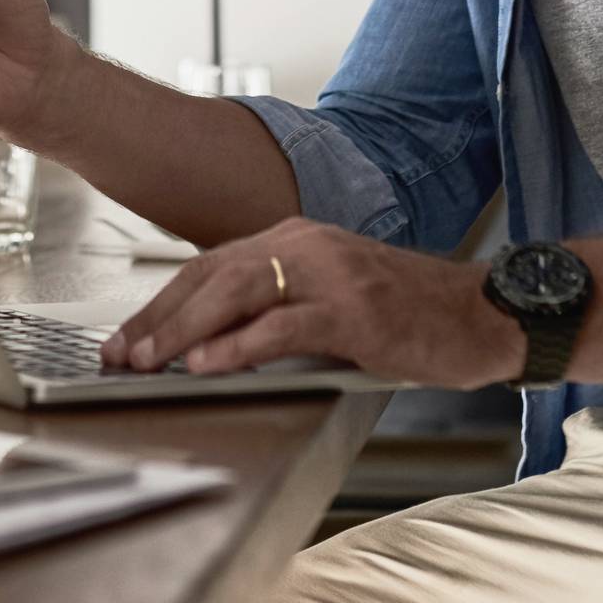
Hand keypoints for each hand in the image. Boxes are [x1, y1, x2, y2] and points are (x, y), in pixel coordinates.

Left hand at [101, 217, 525, 387]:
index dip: (161, 304)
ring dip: (183, 330)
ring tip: (148, 360)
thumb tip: (209, 342)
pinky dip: (238, 346)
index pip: (209, 267)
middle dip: (157, 319)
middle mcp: (305, 244)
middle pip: (210, 276)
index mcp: (295, 238)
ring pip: (236, 293)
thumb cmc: (408, 314)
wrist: (482, 315)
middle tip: (120, 354)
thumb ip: (276, 306)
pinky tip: (207, 365)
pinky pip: (282, 326)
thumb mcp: (331, 298)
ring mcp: (330, 274)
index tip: (125, 338)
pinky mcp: (354, 311)